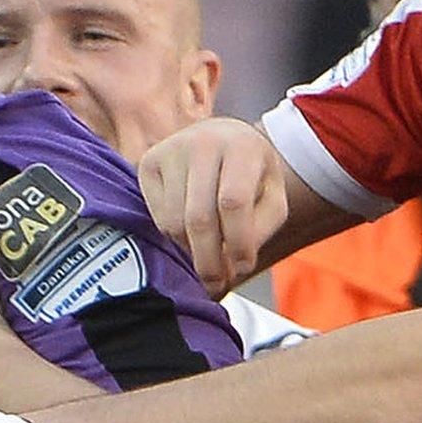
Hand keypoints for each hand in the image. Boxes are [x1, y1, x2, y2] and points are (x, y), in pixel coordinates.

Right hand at [138, 118, 287, 293]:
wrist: (223, 138)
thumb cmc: (252, 175)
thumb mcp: (272, 198)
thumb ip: (259, 230)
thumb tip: (231, 266)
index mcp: (241, 146)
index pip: (233, 202)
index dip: (238, 242)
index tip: (243, 268)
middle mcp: (202, 142)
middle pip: (199, 217)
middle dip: (209, 260)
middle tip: (217, 285)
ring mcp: (170, 151)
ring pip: (175, 222)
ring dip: (192, 250)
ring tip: (210, 255)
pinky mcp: (149, 163)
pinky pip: (158, 217)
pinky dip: (176, 237)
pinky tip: (192, 232)